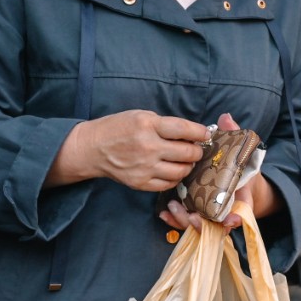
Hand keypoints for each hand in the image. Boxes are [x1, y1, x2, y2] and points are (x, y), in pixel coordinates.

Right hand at [49, 110, 209, 191]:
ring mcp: (145, 168)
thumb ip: (165, 124)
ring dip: (188, 166)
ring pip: (181, 171)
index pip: (183, 130)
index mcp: (148, 126)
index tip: (206, 134)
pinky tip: (173, 171)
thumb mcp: (141, 116)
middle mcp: (148, 147)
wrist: (94, 148)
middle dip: (197, 151)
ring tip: (185, 161)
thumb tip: (191, 133)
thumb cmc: (118, 128)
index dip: (200, 133)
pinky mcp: (141, 183)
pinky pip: (168, 184)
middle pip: (187, 153)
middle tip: (196, 149)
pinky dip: (175, 178)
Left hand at [157, 113, 280, 232]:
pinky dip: (174, 220)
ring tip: (173, 207)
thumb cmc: (240, 167)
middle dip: (202, 223)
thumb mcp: (240, 151)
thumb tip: (226, 118)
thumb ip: (234, 136)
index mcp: (239, 199)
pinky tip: (163, 213)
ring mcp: (208, 214)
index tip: (231, 219)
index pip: (239, 213)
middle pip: (213, 225)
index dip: (234, 219)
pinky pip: (184, 222)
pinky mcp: (195, 213)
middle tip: (192, 216)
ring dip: (184, 220)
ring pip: (196, 225)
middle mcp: (224, 211)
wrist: (238, 183)